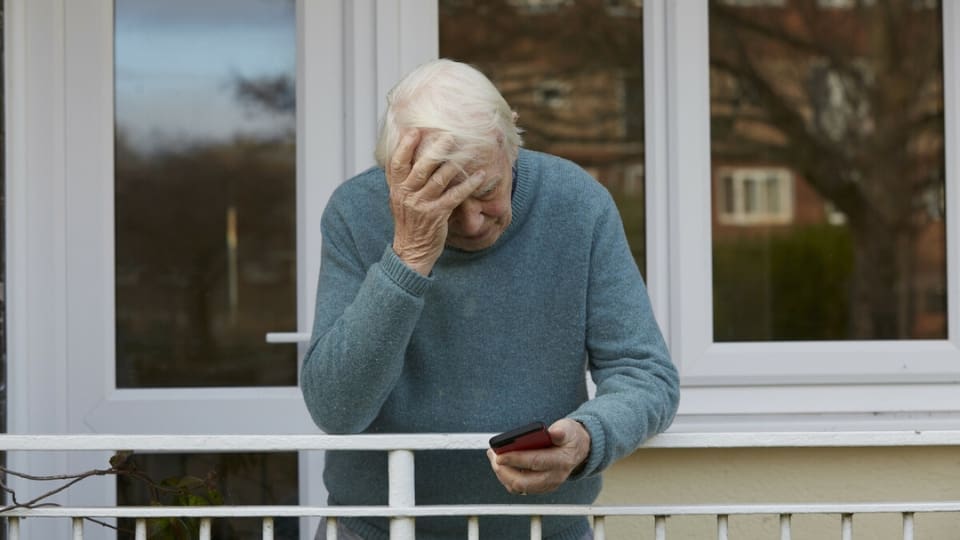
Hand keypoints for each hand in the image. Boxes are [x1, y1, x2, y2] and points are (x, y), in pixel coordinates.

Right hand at [387, 130, 487, 275]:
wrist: (412, 250)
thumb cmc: (410, 222)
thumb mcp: (399, 199)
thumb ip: (404, 180)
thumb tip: (411, 155)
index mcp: (396, 189)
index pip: (396, 163)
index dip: (404, 146)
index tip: (414, 130)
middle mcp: (406, 195)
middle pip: (421, 168)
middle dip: (435, 150)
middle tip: (449, 136)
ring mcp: (421, 205)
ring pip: (439, 180)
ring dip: (454, 164)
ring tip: (467, 151)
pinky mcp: (437, 215)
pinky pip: (455, 196)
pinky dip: (468, 185)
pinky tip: (480, 175)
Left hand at [486, 419, 590, 495]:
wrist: (578, 449)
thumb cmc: (570, 436)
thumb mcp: (568, 429)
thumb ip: (560, 432)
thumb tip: (553, 433)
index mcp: (561, 461)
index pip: (535, 462)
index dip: (516, 459)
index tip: (499, 455)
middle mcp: (555, 477)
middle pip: (524, 481)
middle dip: (504, 470)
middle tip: (493, 455)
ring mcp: (548, 484)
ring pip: (520, 487)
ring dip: (503, 475)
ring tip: (494, 458)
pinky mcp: (541, 487)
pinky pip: (520, 488)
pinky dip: (508, 478)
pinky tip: (502, 465)